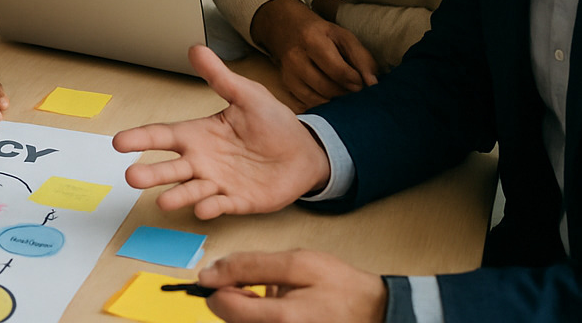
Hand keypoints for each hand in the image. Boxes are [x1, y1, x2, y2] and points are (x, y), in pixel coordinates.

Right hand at [111, 45, 329, 218]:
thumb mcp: (246, 94)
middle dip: (151, 173)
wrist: (304, 151)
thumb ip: (219, 77)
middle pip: (170, 168)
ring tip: (163, 201)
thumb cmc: (272, 122)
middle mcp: (202, 161)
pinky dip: (211, 208)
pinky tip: (204, 208)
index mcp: (199, 134)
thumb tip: (195, 48)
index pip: (163, 136)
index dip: (140, 138)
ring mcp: (218, 183)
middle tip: (131, 177)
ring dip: (177, 196)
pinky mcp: (238, 201)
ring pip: (191, 191)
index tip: (119, 143)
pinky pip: (221, 205)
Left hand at [198, 250, 387, 322]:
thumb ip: (249, 266)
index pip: (219, 304)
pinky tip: (282, 307)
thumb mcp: (297, 263)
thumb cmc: (340, 288)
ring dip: (248, 306)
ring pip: (240, 322)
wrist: (372, 313)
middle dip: (235, 295)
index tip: (231, 271)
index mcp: (280, 320)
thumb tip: (209, 274)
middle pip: (226, 317)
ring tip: (277, 295)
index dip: (219, 282)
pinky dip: (260, 315)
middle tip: (264, 284)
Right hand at [250, 0, 378, 107]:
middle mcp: (296, 58)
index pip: (338, 71)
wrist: (287, 27)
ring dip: (336, 101)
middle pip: (328, 88)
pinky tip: (330, 97)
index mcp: (312, 40)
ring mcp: (288, 73)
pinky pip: (307, 104)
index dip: (355, 81)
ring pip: (318, 100)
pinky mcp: (286, 84)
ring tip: (344, 93)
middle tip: (355, 90)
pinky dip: (323, 104)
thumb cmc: (321, 33)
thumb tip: (373, 84)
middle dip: (346, 93)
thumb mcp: (344, 36)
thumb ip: (362, 58)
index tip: (363, 83)